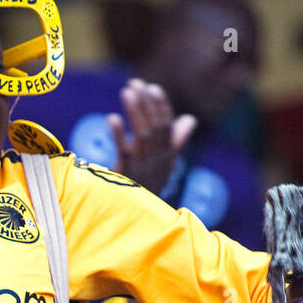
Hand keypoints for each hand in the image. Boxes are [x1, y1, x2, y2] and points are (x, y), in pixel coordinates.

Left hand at [107, 80, 196, 195]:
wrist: (137, 219)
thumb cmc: (148, 186)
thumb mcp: (164, 165)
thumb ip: (176, 141)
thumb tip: (190, 119)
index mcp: (167, 156)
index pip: (168, 127)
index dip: (162, 107)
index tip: (153, 88)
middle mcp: (158, 161)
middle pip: (156, 128)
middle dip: (148, 104)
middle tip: (136, 84)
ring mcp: (144, 168)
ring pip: (143, 136)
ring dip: (136, 111)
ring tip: (127, 92)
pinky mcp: (127, 175)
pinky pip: (125, 152)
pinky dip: (118, 134)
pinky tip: (111, 118)